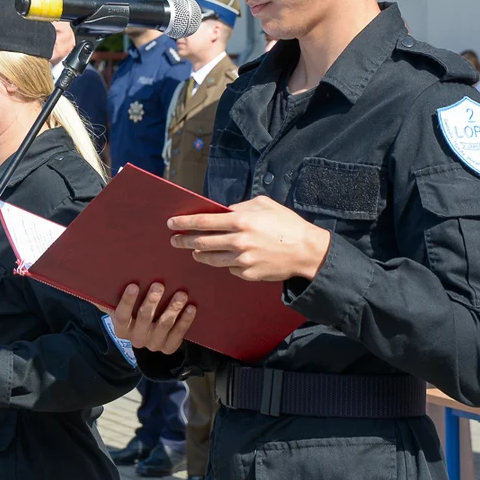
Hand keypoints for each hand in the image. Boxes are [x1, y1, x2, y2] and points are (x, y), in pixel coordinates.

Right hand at [102, 282, 195, 354]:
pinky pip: (178, 334)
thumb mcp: (120, 305)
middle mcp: (136, 338)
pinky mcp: (169, 347)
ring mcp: (154, 344)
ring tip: (180, 295)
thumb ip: (110, 295)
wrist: (149, 334)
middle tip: (159, 285)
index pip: (122, 315)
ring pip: (163, 326)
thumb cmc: (134, 310)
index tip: (133, 285)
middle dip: (152, 301)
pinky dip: (185, 321)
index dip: (127, 301)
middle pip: (144, 319)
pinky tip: (191, 307)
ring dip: (172, 309)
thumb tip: (97, 276)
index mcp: (121, 328)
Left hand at [168, 196, 330, 282]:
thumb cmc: (287, 224)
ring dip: (198, 254)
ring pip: (211, 258)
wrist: (307, 251)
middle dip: (184, 240)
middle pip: (201, 242)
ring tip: (193, 251)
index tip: (172, 223)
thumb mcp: (264, 205)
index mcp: (241, 221)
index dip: (184, 222)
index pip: (204, 221)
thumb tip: (223, 211)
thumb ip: (240, 207)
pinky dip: (224, 263)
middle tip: (174, 240)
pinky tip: (222, 259)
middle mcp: (239, 241)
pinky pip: (228, 268)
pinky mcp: (248, 274)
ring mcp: (242, 260)